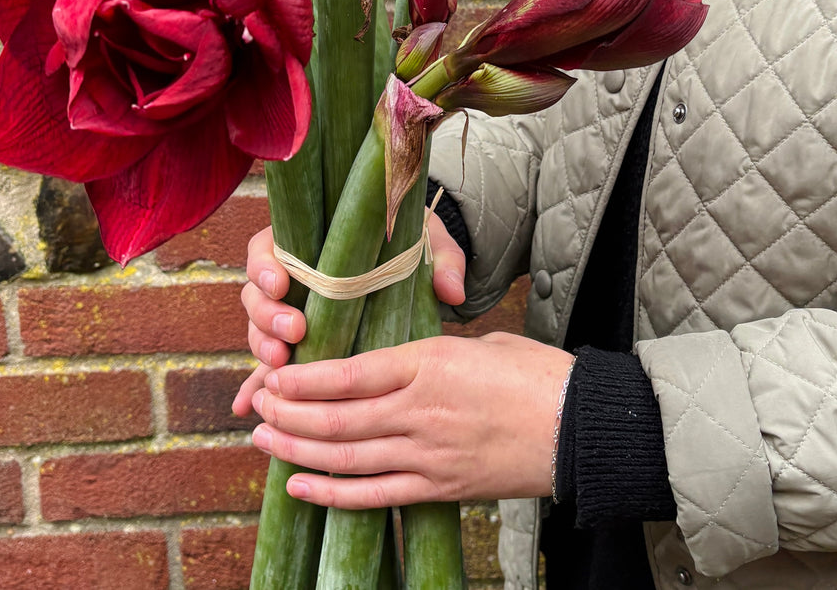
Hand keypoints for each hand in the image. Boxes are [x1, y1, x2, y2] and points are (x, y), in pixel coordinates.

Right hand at [232, 215, 468, 416]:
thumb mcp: (429, 243)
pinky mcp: (299, 347)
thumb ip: (442, 261)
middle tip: (294, 332)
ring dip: (263, 348)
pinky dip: (254, 386)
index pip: (269, 248)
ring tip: (281, 364)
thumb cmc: (415, 245)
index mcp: (312, 242)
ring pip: (259, 330)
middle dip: (267, 316)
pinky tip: (245, 409)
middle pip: (256, 294)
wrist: (417, 263)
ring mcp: (291, 313)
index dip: (266, 266)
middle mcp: (293, 277)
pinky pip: (269, 367)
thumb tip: (452, 292)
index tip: (283, 283)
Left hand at [246, 331, 573, 508]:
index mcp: (430, 362)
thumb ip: (432, 351)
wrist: (580, 426)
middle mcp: (421, 410)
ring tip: (262, 439)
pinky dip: (333, 495)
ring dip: (298, 449)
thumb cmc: (535, 373)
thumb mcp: (478, 342)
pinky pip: (376, 495)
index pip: (351, 372)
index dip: (305, 378)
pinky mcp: (440, 487)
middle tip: (256, 405)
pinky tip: (301, 486)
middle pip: (339, 417)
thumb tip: (401, 357)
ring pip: (348, 457)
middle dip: (289, 413)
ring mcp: (428, 454)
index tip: (275, 374)